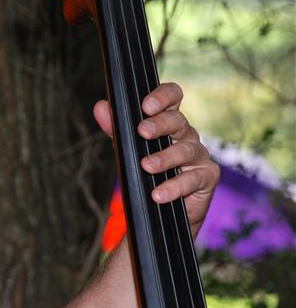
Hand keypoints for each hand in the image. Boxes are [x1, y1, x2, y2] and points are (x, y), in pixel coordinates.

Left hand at [92, 83, 219, 234]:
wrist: (163, 211)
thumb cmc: (148, 173)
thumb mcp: (129, 149)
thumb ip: (116, 129)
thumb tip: (100, 107)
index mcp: (168, 122)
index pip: (172, 98)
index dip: (163, 96)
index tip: (146, 105)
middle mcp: (186, 134)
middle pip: (178, 121)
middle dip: (159, 124)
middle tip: (142, 131)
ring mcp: (199, 154)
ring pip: (185, 150)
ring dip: (164, 158)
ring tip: (146, 166)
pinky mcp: (207, 176)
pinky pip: (193, 179)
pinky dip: (174, 187)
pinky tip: (158, 193)